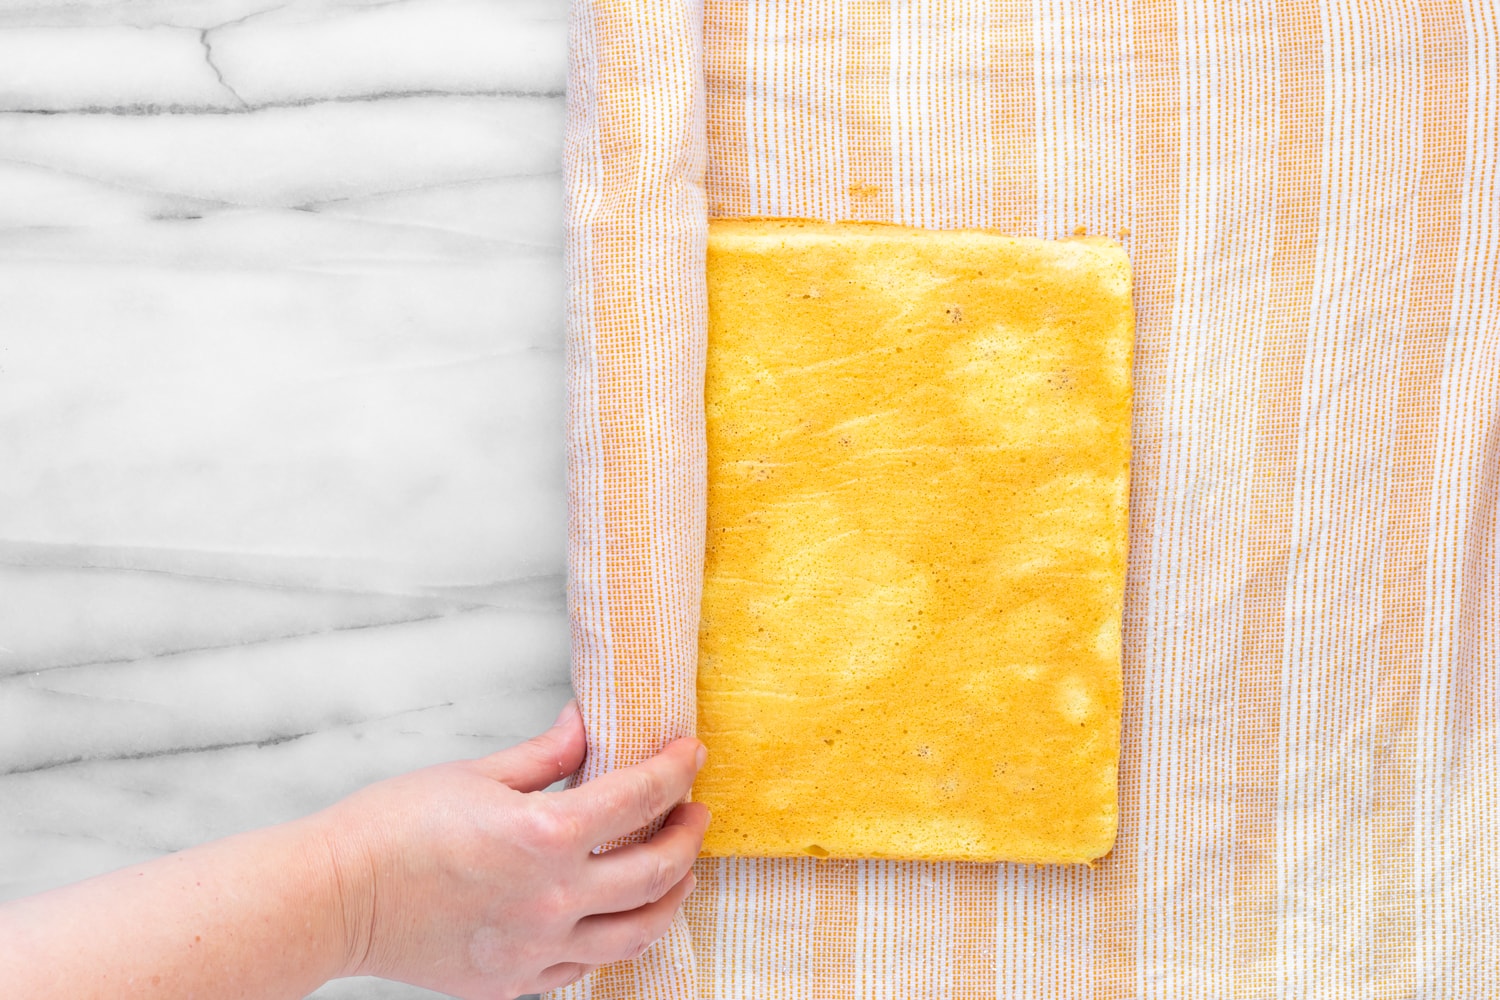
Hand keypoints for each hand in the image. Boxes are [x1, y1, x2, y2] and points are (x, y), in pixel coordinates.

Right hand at [316, 701, 708, 998]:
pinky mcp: (514, 983)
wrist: (334, 899)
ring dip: (670, 898)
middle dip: (688, 836)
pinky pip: (585, 968)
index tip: (689, 754)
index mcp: (546, 836)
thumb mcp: (477, 773)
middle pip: (657, 871)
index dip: (675, 771)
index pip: (640, 798)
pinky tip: (612, 916)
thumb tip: (585, 729)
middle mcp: (554, 900)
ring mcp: (537, 950)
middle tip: (694, 812)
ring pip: (637, 934)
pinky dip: (611, 940)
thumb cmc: (392, 829)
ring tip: (677, 872)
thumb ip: (547, 755)